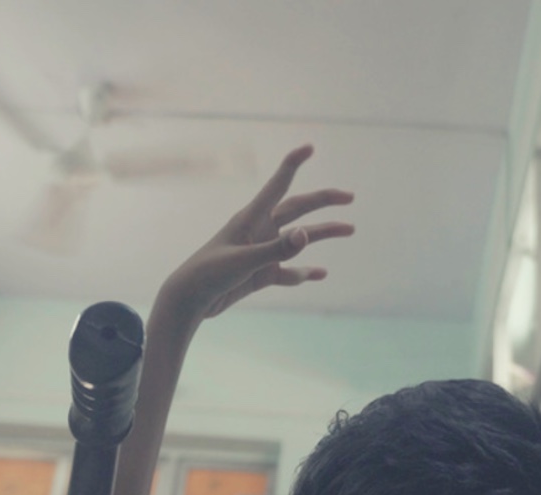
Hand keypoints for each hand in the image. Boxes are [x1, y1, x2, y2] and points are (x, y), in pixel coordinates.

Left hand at [156, 144, 353, 324]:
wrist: (190, 300)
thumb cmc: (210, 273)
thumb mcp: (244, 260)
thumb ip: (277, 248)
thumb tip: (307, 235)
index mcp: (251, 218)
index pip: (278, 184)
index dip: (293, 164)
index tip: (309, 147)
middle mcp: (259, 230)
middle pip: (297, 209)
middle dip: (323, 201)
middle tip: (349, 197)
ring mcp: (262, 252)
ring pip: (299, 240)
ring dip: (323, 234)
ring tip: (349, 229)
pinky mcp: (261, 273)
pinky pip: (288, 271)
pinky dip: (304, 272)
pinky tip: (320, 274)